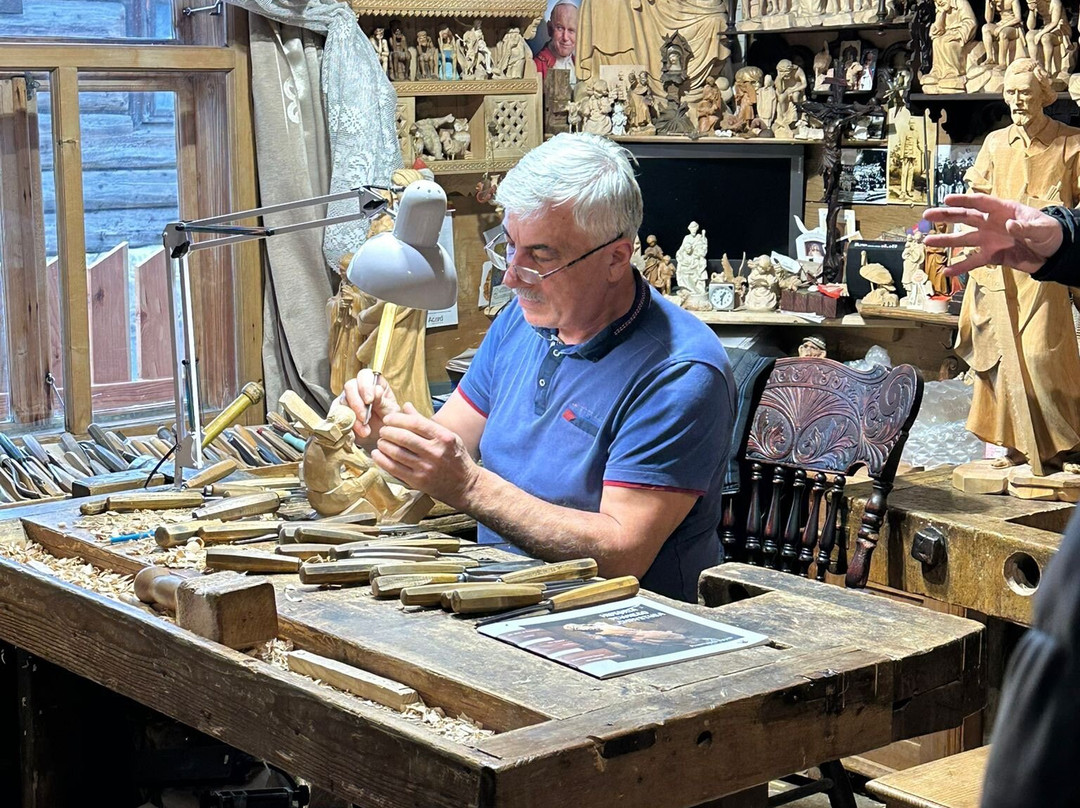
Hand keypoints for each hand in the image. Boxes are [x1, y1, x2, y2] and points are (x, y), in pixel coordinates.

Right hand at [342, 368, 400, 441]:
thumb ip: (383, 401)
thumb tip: (376, 390)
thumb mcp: (390, 412)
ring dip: (353, 418)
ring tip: (365, 431)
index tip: (370, 401)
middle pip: (350, 386)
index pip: (365, 375)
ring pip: (342, 402)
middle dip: (356, 403)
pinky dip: (345, 426)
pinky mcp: (339, 412)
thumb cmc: (388, 421)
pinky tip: (355, 433)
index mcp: (374, 383)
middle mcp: (358, 389)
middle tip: (365, 418)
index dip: (365, 386)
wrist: (381, 438)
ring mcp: (347, 399)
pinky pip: (336, 416)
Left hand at [372, 403, 480, 509]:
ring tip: (381, 441)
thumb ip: (424, 422)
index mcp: (444, 438)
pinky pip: (394, 469)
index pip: (416, 423)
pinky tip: (378, 455)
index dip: (398, 419)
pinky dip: (382, 460)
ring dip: (384, 445)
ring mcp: (426, 468)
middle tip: (383, 430)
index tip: (389, 419)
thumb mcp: (447, 436)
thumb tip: (406, 406)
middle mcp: (435, 452)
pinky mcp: (418, 481)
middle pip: (404, 437)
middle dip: (388, 431)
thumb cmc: (455, 457)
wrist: (465, 485)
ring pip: (397, 453)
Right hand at [922, 193, 1063, 276]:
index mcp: (1004, 211)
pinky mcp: (992, 256)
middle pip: (966, 218)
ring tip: (928, 241)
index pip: (981, 203)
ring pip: (964, 240)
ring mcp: (990, 240)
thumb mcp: (1041, 228)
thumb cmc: (1050, 234)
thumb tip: (1008, 225)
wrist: (1054, 254)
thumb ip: (1025, 226)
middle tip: (928, 215)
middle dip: (946, 216)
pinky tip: (946, 271)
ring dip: (946, 241)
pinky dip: (960, 267)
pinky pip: (973, 261)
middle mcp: (992, 224)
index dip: (964, 200)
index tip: (947, 200)